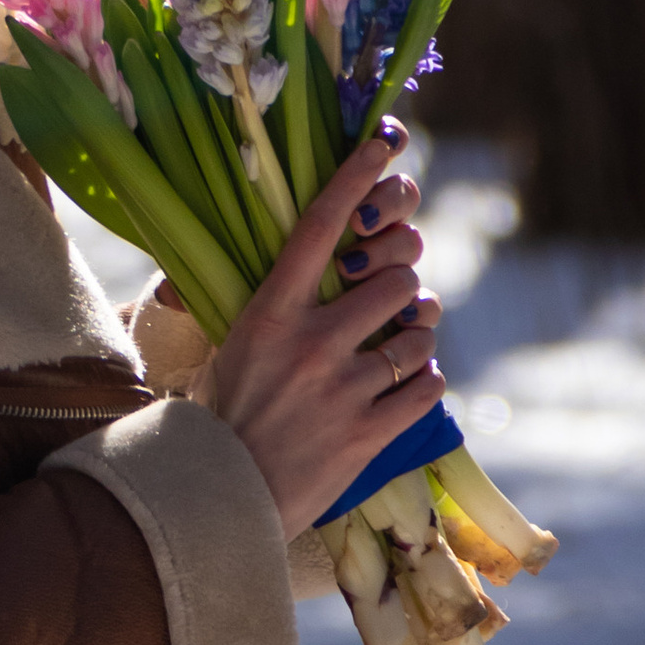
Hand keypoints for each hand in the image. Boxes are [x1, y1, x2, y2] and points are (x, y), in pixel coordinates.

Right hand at [208, 128, 443, 539]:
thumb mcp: (231, 348)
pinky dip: (423, 381)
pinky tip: (406, 385)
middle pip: (394, 277)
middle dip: (403, 284)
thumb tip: (308, 266)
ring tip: (401, 345)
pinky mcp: (368, 433)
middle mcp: (311, 343)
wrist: (219, 498)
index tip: (382, 146)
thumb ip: (274, 308)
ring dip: (417, 334)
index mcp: (270, 313)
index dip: (355, 178)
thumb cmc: (221, 417)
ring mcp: (342, 389)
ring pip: (419, 332)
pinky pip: (425, 385)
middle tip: (395, 297)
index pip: (319, 226)